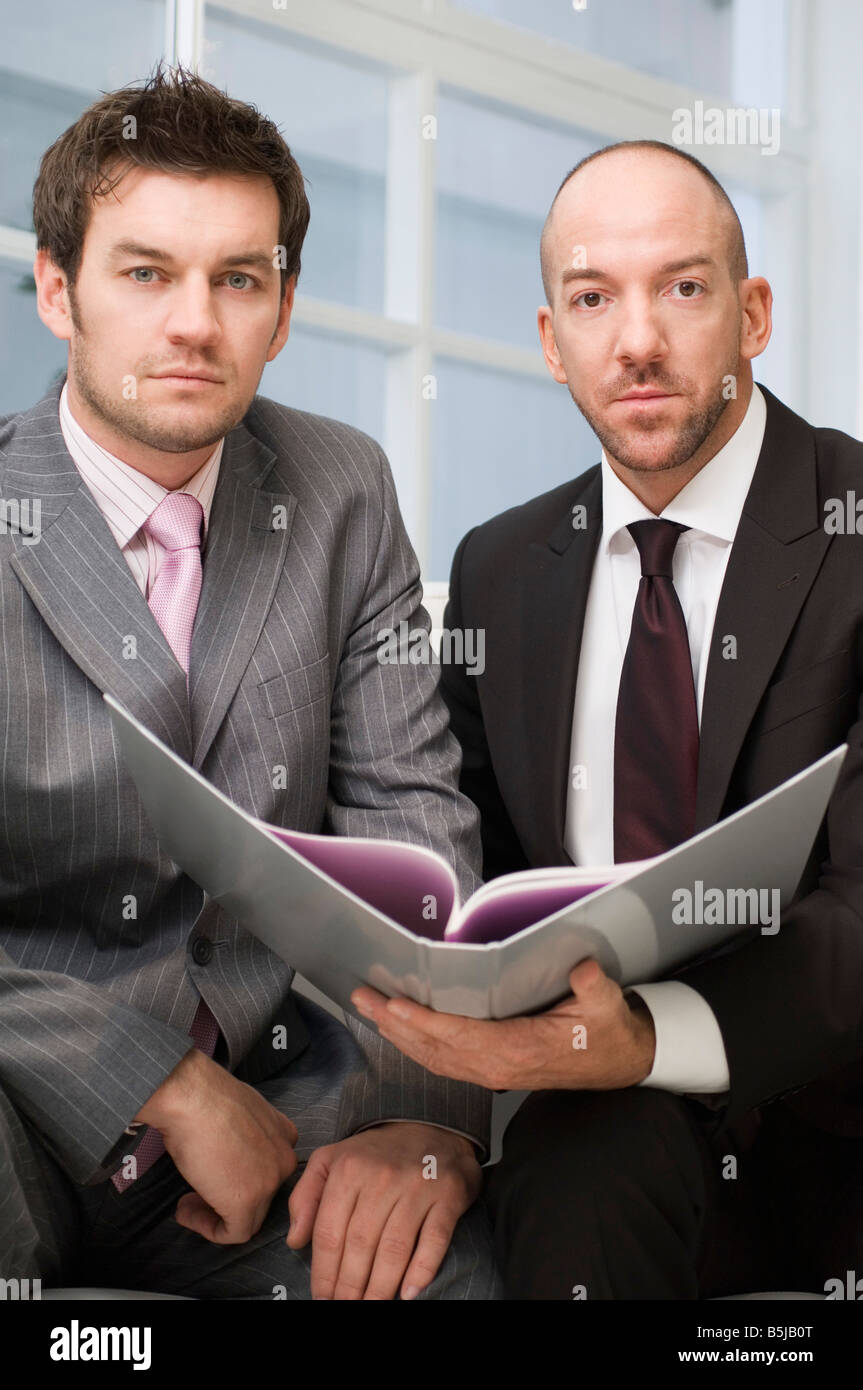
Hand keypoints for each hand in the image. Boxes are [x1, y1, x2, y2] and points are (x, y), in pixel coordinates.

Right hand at [135, 1047, 298, 1242]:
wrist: (193, 1097)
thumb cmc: (205, 1096)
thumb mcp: (238, 1110)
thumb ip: (244, 1133)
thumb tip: (226, 1148)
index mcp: (284, 1134)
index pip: (269, 1167)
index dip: (241, 1174)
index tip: (214, 1172)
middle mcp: (285, 1158)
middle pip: (260, 1192)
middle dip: (228, 1195)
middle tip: (197, 1192)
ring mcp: (270, 1182)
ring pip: (249, 1215)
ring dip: (216, 1214)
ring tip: (187, 1203)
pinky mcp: (247, 1202)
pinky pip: (233, 1233)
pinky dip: (207, 1228)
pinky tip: (185, 1211)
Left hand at [286, 1122, 480, 1299]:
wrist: (429, 1124)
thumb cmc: (374, 1153)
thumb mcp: (331, 1160)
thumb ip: (305, 1197)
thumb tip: (295, 1241)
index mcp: (349, 1170)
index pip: (330, 1233)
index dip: (324, 1273)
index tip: (321, 1298)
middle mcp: (382, 1178)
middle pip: (361, 1245)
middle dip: (349, 1288)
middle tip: (344, 1309)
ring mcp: (417, 1187)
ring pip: (395, 1248)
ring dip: (380, 1287)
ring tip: (370, 1308)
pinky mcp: (447, 1195)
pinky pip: (434, 1240)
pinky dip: (421, 1270)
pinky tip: (407, 1294)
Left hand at [352, 958, 655, 1091]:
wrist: (618, 1062)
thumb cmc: (607, 1031)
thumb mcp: (609, 1006)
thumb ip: (596, 989)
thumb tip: (583, 969)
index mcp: (520, 1049)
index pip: (462, 1036)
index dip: (426, 1022)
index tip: (396, 1005)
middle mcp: (498, 1065)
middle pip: (434, 1047)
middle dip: (395, 1023)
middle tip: (361, 995)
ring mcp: (491, 1071)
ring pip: (432, 1057)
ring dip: (397, 1034)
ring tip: (367, 1007)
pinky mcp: (490, 1070)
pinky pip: (442, 1061)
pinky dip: (414, 1044)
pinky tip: (396, 1030)